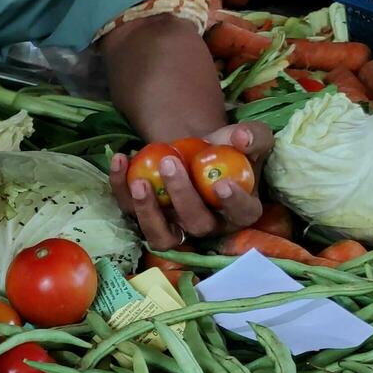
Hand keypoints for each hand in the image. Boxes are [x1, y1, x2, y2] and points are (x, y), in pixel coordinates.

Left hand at [109, 122, 272, 251]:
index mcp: (240, 210)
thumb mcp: (250, 137)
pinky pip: (130, 209)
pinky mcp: (148, 216)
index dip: (233, 203)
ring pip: (160, 235)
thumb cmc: (230, 147)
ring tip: (140, 181)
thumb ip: (253, 137)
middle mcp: (208, 225)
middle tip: (170, 163)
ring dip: (147, 211)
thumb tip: (242, 137)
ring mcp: (175, 225)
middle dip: (181, 196)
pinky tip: (121, 160)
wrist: (198, 149)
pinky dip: (120, 187)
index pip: (242, 214)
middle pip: (196, 224)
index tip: (222, 184)